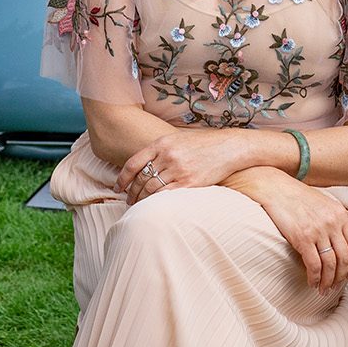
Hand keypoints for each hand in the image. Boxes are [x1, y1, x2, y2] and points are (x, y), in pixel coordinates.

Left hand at [116, 127, 248, 203]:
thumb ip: (160, 151)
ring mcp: (178, 169)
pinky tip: (152, 207)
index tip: (118, 188)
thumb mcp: (178, 139)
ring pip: (151, 190)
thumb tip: (142, 167)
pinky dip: (155, 203)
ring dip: (142, 200)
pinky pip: (165, 196)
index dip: (122, 178)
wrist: (229, 147)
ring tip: (139, 206)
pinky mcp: (189, 183)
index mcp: (162, 143)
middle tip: (128, 201)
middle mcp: (168, 155)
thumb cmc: (203, 144)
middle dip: (132, 192)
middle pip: (141, 179)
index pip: (133, 163)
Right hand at [230, 169, 347, 294]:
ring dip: (328, 281)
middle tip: (335, 287)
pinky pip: (314, 265)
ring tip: (323, 289)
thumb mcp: (323, 205)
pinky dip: (315, 278)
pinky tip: (312, 282)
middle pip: (345, 258)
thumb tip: (339, 244)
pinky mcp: (303, 237)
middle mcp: (333, 222)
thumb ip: (334, 221)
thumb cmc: (296, 197)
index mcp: (340, 214)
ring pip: (330, 265)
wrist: (274, 188)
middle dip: (341, 277)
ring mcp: (318, 230)